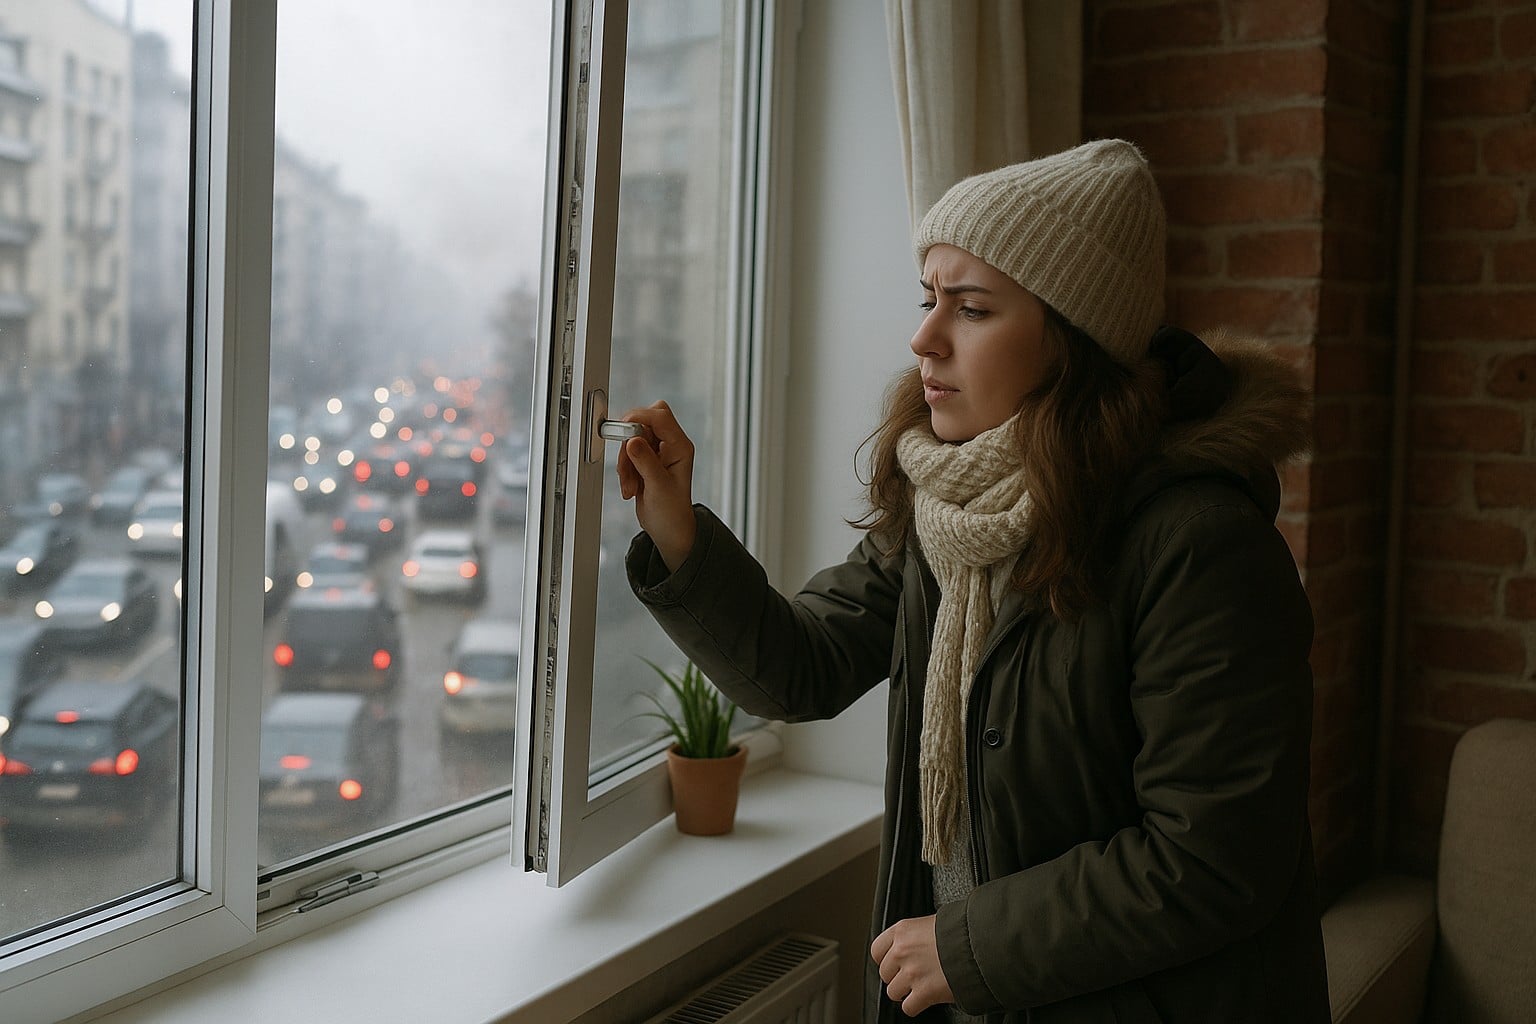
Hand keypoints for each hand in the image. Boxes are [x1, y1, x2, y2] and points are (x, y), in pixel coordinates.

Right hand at [614, 400, 696, 571]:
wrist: (668, 529)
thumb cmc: (671, 512)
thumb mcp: (658, 486)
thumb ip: (645, 461)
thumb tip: (632, 440)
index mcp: (681, 447)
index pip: (660, 416)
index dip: (640, 417)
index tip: (624, 430)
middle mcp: (671, 445)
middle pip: (642, 423)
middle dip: (629, 444)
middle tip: (627, 464)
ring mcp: (658, 452)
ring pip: (631, 439)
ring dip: (625, 462)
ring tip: (630, 486)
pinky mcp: (645, 459)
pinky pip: (627, 452)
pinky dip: (624, 469)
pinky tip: (631, 487)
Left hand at [871, 915, 953, 1016]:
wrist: (979, 944)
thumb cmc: (961, 931)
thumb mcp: (932, 923)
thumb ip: (916, 935)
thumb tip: (914, 944)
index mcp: (902, 931)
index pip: (877, 950)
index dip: (886, 959)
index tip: (893, 964)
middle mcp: (902, 951)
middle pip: (884, 973)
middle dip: (897, 977)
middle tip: (912, 976)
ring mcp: (911, 973)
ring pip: (893, 992)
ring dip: (906, 992)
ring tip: (920, 987)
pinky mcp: (923, 992)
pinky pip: (908, 1007)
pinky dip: (915, 1006)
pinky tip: (925, 998)